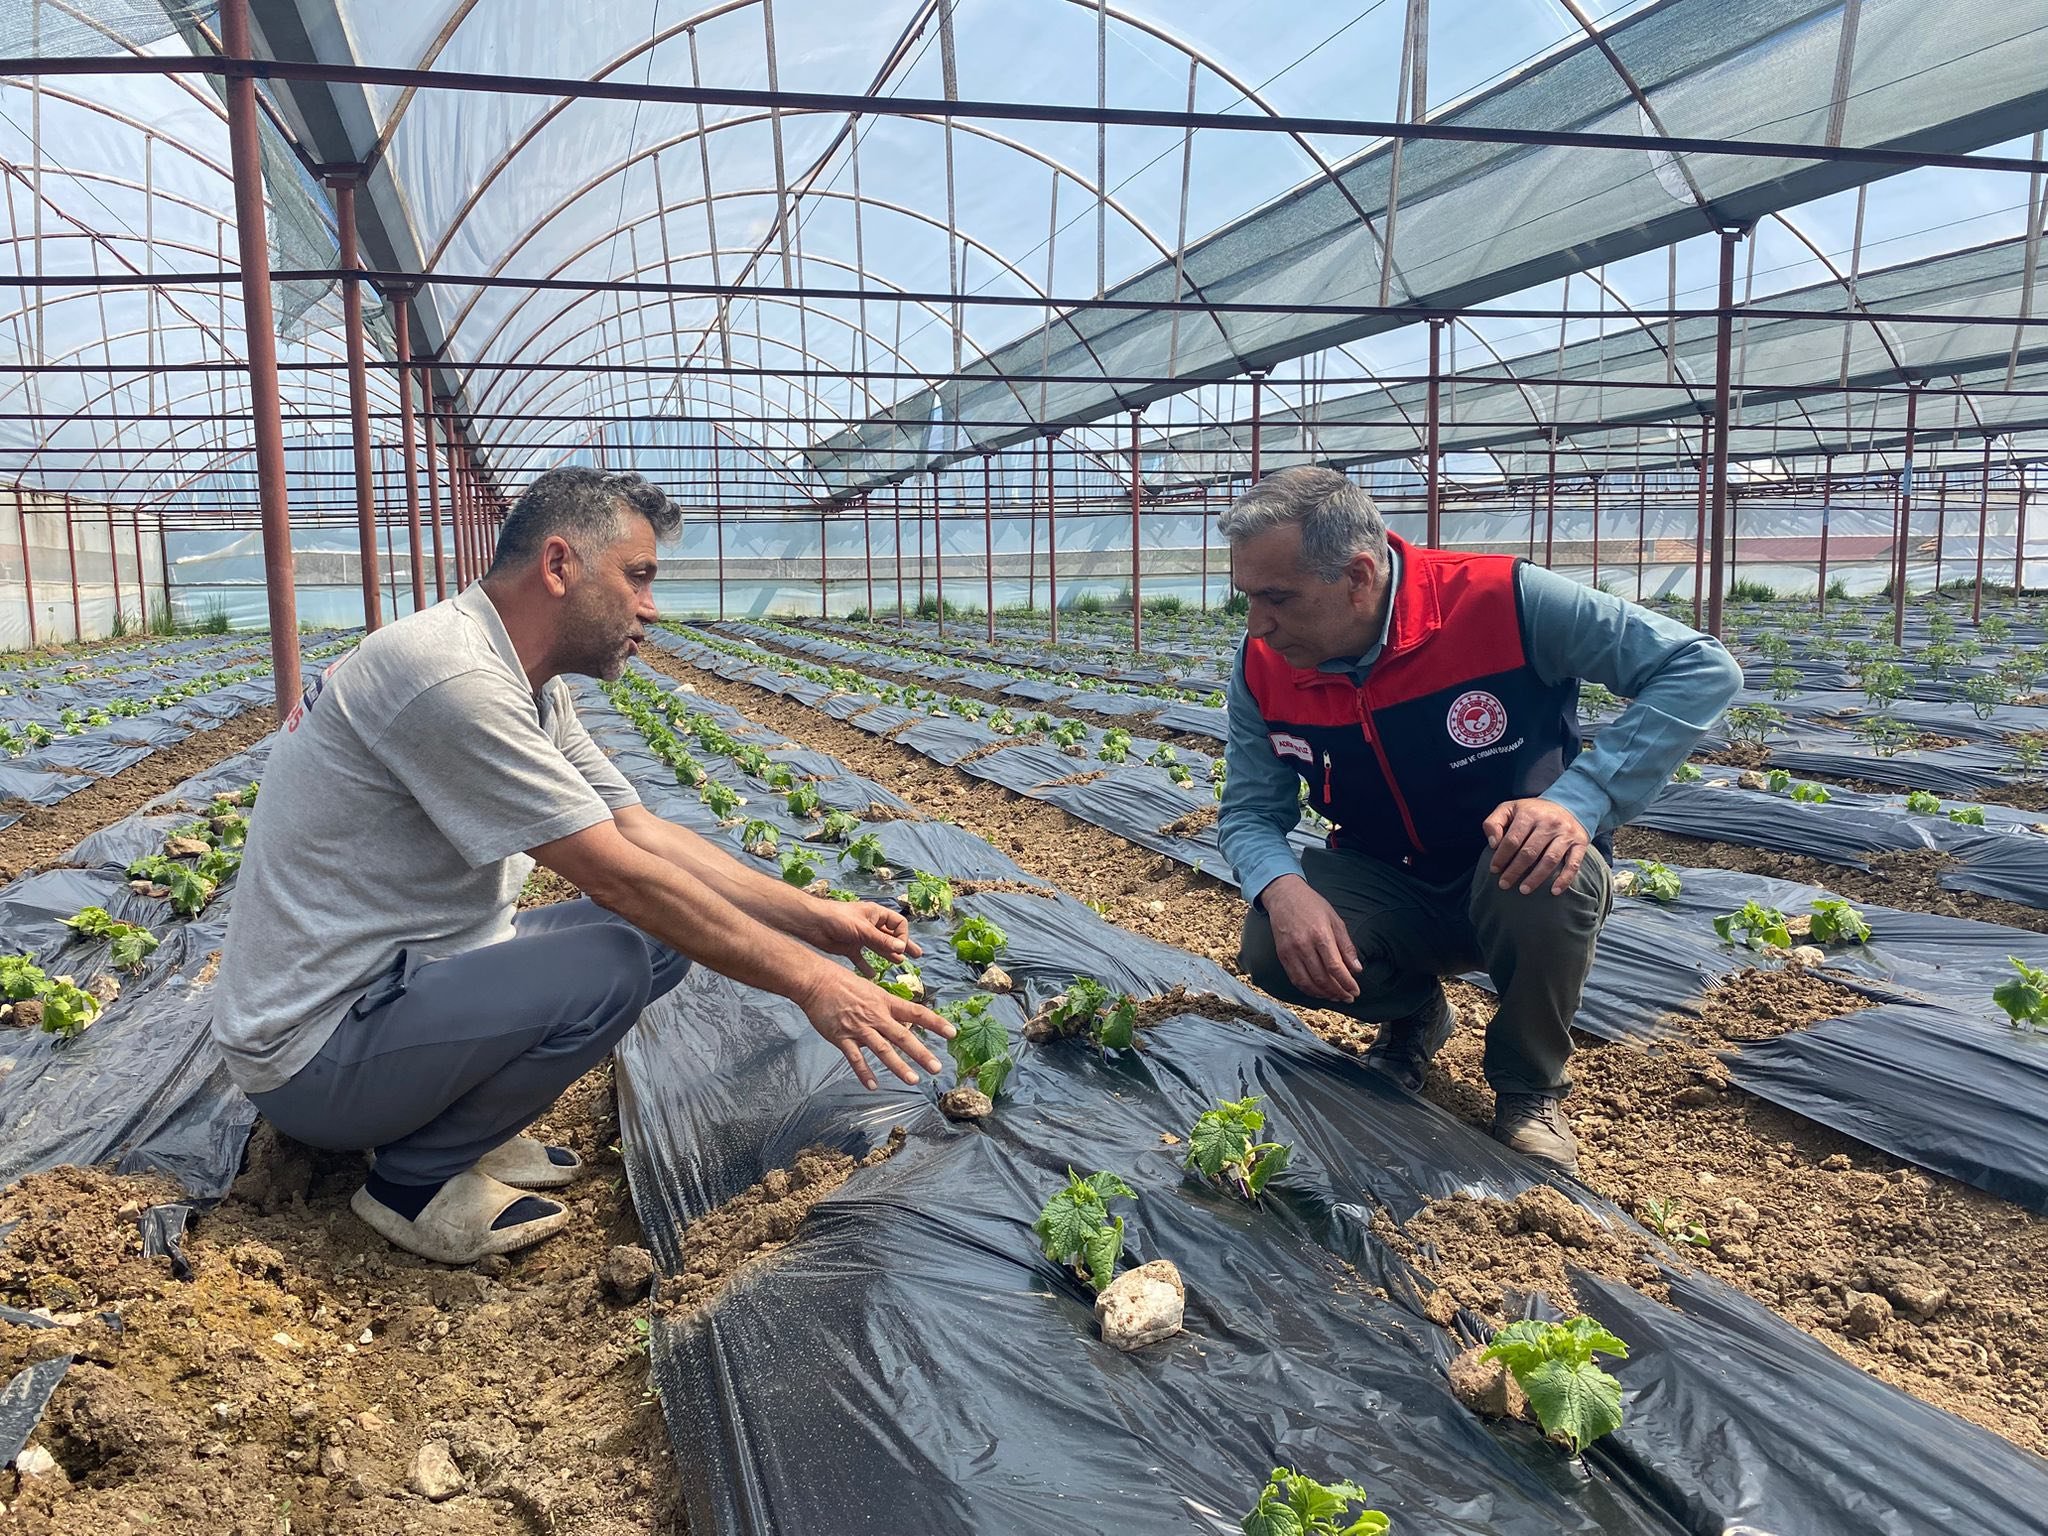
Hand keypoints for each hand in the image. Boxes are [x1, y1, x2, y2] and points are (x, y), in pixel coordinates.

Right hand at [797, 966, 953, 1089]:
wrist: (816, 981)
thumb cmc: (844, 983)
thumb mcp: (872, 990)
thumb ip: (887, 1008)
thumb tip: (903, 1024)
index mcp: (885, 1002)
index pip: (917, 1012)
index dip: (935, 1023)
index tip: (952, 1033)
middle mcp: (876, 1016)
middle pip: (903, 1036)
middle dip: (921, 1053)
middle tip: (937, 1068)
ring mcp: (859, 1028)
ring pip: (882, 1049)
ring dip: (898, 1066)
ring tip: (913, 1080)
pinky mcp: (842, 1037)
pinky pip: (855, 1058)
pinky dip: (864, 1072)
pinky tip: (873, 1086)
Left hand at [806, 900, 922, 966]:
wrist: (813, 923)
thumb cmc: (839, 919)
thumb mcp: (864, 929)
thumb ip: (882, 940)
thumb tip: (901, 949)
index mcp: (875, 914)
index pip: (898, 924)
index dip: (902, 935)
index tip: (900, 948)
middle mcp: (870, 925)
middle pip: (891, 936)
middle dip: (903, 945)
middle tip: (917, 955)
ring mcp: (860, 937)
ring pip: (879, 947)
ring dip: (889, 955)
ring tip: (899, 964)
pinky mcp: (849, 947)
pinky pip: (861, 958)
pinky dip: (866, 966)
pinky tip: (872, 975)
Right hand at [1260, 875, 1362, 1002]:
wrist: (1284, 895)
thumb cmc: (1312, 905)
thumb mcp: (1335, 920)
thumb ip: (1346, 946)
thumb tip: (1356, 969)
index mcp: (1320, 935)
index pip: (1335, 967)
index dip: (1347, 983)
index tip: (1355, 991)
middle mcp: (1304, 945)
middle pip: (1322, 978)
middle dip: (1338, 992)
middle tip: (1349, 998)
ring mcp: (1290, 952)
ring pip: (1308, 983)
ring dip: (1323, 994)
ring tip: (1335, 997)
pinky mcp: (1282, 955)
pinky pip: (1295, 979)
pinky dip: (1307, 990)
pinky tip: (1318, 992)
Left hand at [1482, 798, 1589, 895]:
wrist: (1568, 804)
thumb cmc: (1532, 812)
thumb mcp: (1509, 809)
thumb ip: (1493, 823)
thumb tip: (1493, 844)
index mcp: (1529, 814)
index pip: (1513, 839)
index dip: (1501, 856)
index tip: (1494, 870)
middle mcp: (1549, 823)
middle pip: (1530, 852)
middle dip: (1515, 870)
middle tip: (1504, 884)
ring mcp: (1566, 833)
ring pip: (1550, 859)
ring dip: (1536, 878)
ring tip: (1523, 890)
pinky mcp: (1580, 843)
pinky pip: (1573, 864)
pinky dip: (1565, 879)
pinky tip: (1554, 891)